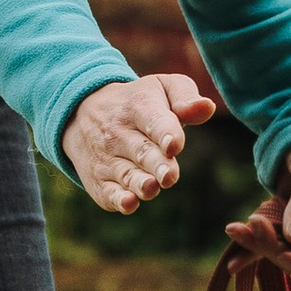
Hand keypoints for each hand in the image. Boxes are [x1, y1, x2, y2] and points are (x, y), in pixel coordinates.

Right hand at [62, 68, 215, 217]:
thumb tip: (207, 107)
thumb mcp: (161, 87)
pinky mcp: (100, 182)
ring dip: (140, 183)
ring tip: (151, 187)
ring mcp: (107, 159)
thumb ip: (185, 97)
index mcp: (139, 106)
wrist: (84, 112)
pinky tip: (129, 202)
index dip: (166, 133)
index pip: (154, 121)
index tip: (174, 145)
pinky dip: (119, 199)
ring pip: (127, 174)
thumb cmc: (138, 102)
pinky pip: (109, 193)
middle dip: (157, 165)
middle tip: (169, 175)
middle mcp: (119, 133)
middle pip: (142, 152)